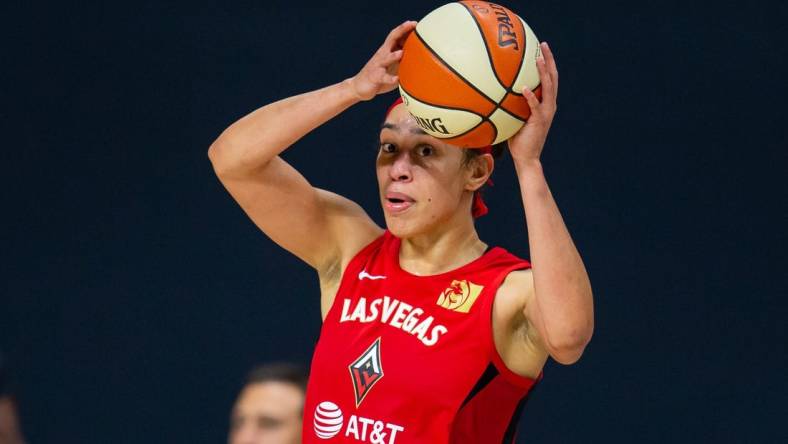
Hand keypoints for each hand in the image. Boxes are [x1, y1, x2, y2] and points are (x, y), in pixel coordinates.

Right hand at [348, 20, 416, 100]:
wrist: (359, 86)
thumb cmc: (379, 75)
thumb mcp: (392, 65)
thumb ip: (403, 59)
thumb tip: (420, 57)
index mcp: (386, 51)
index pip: (395, 36)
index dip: (404, 28)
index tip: (415, 23)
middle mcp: (382, 55)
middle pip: (391, 40)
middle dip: (401, 31)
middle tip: (411, 25)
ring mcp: (378, 66)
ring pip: (386, 58)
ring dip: (393, 56)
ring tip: (402, 53)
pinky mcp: (375, 77)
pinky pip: (383, 78)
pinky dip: (390, 78)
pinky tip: (396, 79)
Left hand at [508, 42, 557, 163]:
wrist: (526, 157)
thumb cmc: (518, 139)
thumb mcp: (513, 117)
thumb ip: (509, 104)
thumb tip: (492, 91)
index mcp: (545, 103)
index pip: (549, 78)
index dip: (547, 63)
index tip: (541, 47)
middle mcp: (549, 105)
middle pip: (553, 78)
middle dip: (549, 60)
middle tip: (544, 44)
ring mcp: (546, 112)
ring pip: (548, 88)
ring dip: (544, 72)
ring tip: (538, 59)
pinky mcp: (540, 121)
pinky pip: (535, 106)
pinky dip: (531, 97)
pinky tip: (525, 88)